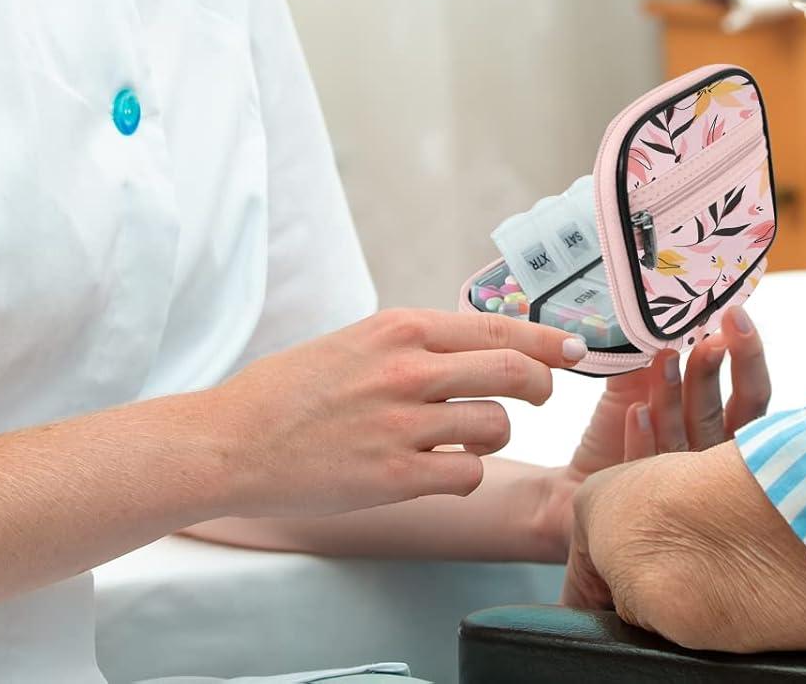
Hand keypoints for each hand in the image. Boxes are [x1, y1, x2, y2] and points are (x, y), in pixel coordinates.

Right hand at [205, 308, 587, 518]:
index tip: (577, 349)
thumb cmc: (290, 391)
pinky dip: (465, 475)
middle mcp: (408, 369)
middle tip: (539, 395)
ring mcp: (402, 424)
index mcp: (401, 328)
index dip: (548, 341)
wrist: (228, 443)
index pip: (499, 327)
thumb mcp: (359, 340)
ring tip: (467, 439)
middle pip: (514, 371)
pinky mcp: (393, 478)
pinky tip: (441, 471)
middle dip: (540, 384)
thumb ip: (418, 342)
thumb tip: (484, 343)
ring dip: (494, 436)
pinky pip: (466, 475)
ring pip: (496, 426)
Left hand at [556, 306, 769, 584]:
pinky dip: (645, 442)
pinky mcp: (651, 510)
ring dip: (676, 398)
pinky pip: (651, 472)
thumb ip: (645, 364)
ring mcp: (690, 492)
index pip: (750, 393)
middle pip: (733, 418)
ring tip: (661, 360)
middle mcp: (716, 463)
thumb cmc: (618, 438)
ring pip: (690, 441)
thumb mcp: (631, 393)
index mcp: (722, 430)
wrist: (573, 491)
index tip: (735, 316)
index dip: (747, 355)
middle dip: (717, 373)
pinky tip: (637, 413)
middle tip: (708, 339)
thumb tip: (654, 323)